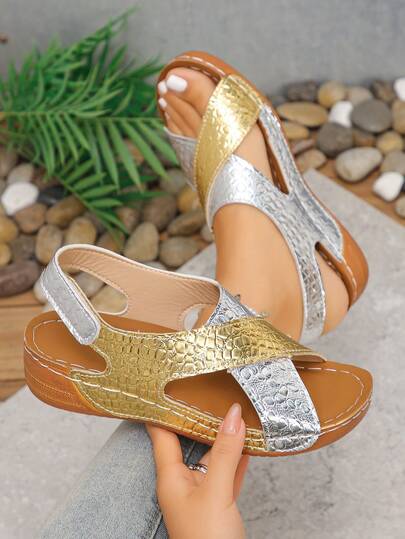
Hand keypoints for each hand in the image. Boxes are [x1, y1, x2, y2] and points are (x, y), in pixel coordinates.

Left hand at [147, 403, 248, 538]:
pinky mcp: (218, 504)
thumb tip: (233, 416)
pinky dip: (237, 458)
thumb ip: (224, 453)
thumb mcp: (216, 492)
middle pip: (189, 441)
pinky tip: (248, 444)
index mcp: (170, 478)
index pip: (162, 434)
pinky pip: (227, 473)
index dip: (164, 409)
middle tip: (211, 390)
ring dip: (224, 438)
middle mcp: (182, 483)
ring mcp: (200, 494)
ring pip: (212, 457)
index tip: (170, 385)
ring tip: (237, 412)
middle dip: (201, 418)